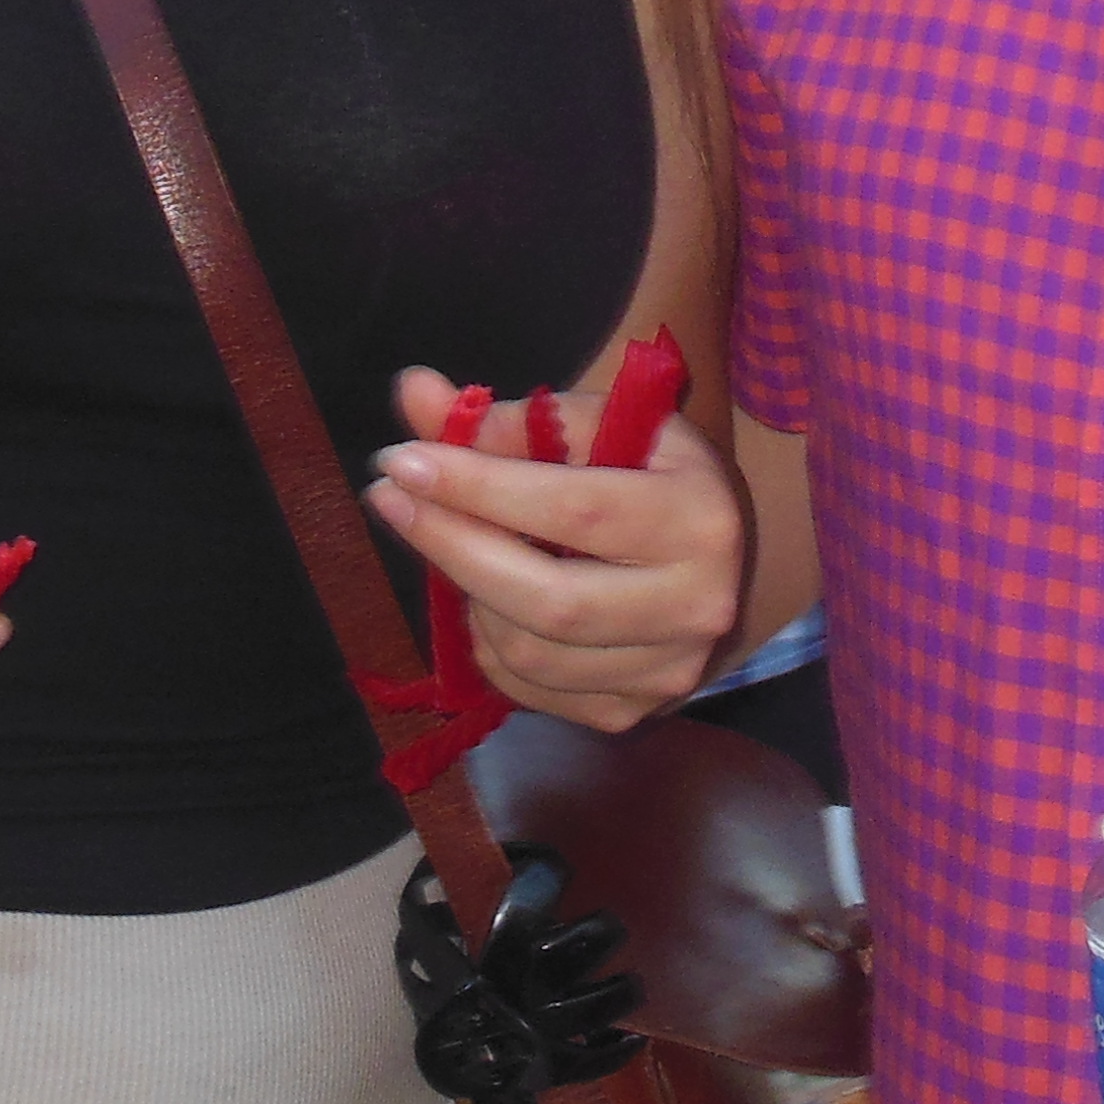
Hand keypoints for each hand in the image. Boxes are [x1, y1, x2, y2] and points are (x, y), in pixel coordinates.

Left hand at [371, 363, 743, 730]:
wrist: (714, 556)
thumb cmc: (645, 472)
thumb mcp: (593, 425)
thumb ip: (503, 418)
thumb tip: (413, 392)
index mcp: (700, 517)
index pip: (573, 509)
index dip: (478, 488)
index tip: (401, 461)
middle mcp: (696, 605)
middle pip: (548, 598)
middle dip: (453, 546)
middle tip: (390, 500)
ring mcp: (667, 670)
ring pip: (528, 652)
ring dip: (467, 595)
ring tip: (450, 542)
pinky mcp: (633, 712)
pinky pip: (528, 688)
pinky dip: (486, 642)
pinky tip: (483, 596)